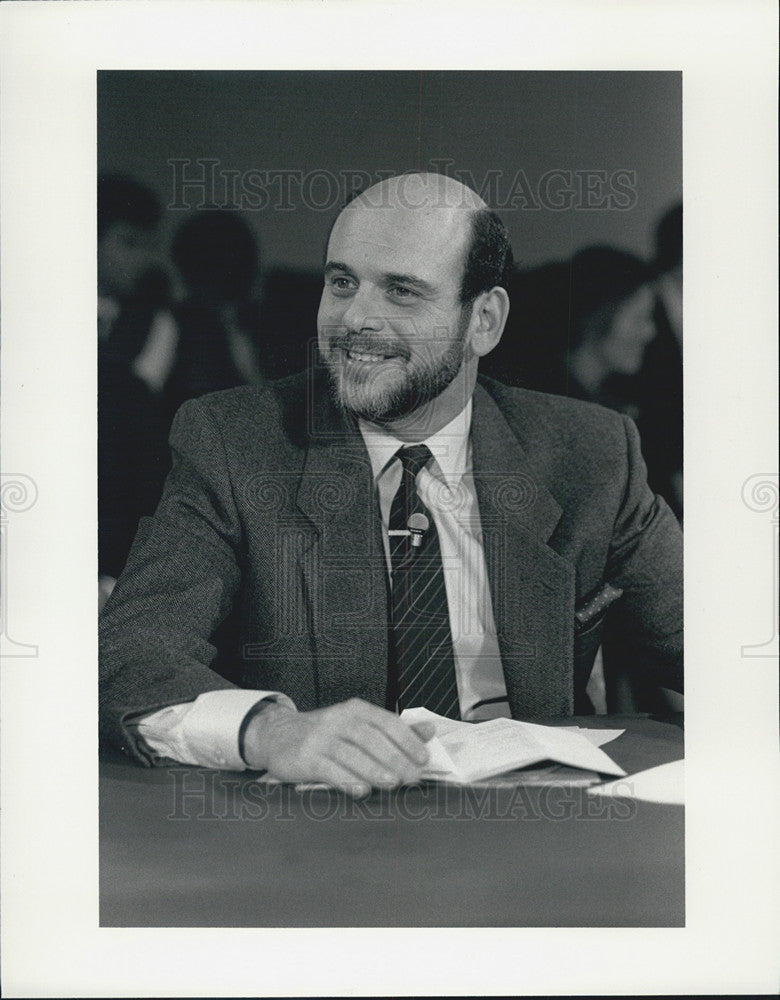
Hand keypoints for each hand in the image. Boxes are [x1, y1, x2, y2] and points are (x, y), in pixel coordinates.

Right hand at [242, 698, 434, 796]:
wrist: (278, 736)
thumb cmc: (327, 734)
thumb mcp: (358, 725)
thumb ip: (394, 730)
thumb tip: (429, 731)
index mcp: (355, 710)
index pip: (386, 722)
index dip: (407, 740)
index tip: (423, 759)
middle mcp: (338, 719)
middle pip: (371, 738)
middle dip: (395, 758)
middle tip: (412, 778)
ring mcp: (320, 738)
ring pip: (351, 753)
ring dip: (374, 769)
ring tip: (393, 783)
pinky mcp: (305, 757)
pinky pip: (328, 769)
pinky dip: (346, 780)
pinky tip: (361, 790)